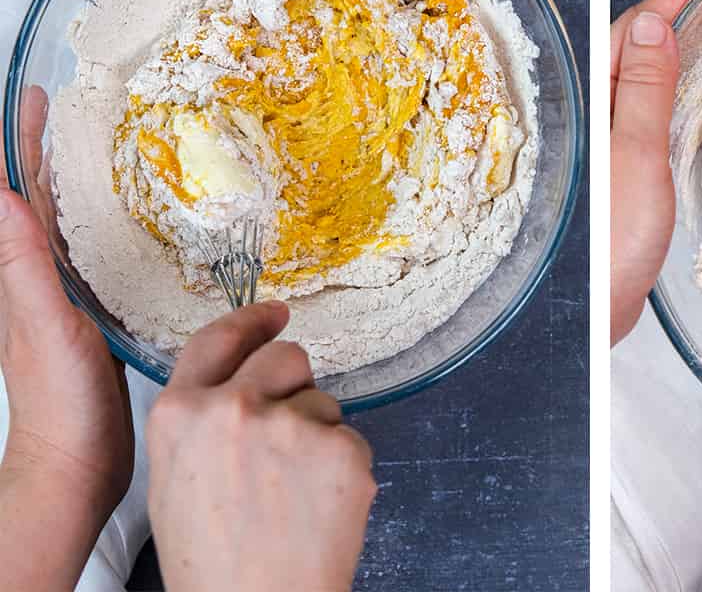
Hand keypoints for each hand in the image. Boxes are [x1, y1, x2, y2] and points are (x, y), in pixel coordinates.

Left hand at [0, 89, 131, 583]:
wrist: (75, 465)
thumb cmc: (57, 404)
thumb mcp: (44, 325)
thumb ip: (22, 264)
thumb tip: (2, 196)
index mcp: (18, 272)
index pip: (11, 191)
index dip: (16, 143)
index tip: (33, 98)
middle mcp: (34, 276)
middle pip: (33, 196)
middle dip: (42, 148)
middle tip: (63, 103)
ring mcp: (60, 294)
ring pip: (62, 219)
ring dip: (70, 177)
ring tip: (96, 139)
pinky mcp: (89, 312)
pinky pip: (90, 250)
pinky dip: (102, 219)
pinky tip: (129, 213)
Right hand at [147, 303, 376, 591]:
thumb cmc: (212, 567)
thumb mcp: (173, 482)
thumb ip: (199, 422)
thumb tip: (237, 385)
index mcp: (180, 415)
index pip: (219, 338)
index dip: (250, 320)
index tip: (273, 313)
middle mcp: (233, 408)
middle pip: (285, 356)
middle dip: (294, 382)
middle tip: (291, 428)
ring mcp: (290, 426)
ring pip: (322, 402)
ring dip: (316, 435)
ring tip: (293, 496)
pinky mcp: (339, 449)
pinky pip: (350, 440)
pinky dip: (341, 471)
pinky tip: (317, 510)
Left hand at [610, 0, 701, 342]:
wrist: (599, 312)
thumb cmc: (613, 240)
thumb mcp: (636, 154)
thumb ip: (644, 87)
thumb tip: (654, 19)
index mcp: (595, 100)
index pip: (635, 25)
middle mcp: (598, 111)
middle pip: (640, 43)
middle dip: (683, 10)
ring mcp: (612, 137)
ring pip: (648, 73)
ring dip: (684, 46)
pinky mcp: (627, 164)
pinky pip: (655, 105)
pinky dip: (683, 85)